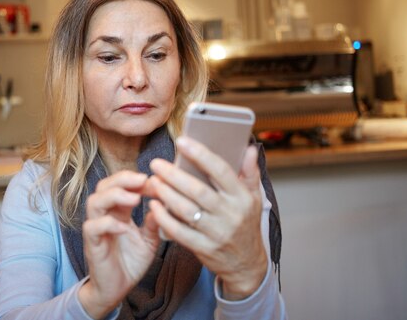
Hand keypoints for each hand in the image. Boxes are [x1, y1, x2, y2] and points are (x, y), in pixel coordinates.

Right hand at [78, 170, 160, 318]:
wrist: (116, 290)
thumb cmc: (130, 262)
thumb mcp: (150, 240)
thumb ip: (155, 222)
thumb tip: (165, 203)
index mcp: (119, 211)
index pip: (122, 185)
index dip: (138, 180)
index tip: (157, 181)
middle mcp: (106, 215)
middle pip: (104, 186)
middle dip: (123, 179)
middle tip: (143, 179)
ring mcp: (97, 229)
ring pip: (94, 201)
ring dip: (114, 195)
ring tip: (135, 198)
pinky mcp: (93, 244)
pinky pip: (93, 227)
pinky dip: (108, 223)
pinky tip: (125, 227)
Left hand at [148, 136, 267, 299]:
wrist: (246, 264)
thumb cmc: (245, 224)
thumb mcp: (254, 197)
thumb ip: (250, 172)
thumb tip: (249, 147)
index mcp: (241, 197)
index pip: (221, 171)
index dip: (201, 155)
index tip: (182, 142)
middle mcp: (230, 214)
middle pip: (198, 190)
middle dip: (174, 175)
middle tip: (156, 163)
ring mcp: (217, 233)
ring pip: (186, 210)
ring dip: (166, 194)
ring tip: (153, 182)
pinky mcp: (203, 248)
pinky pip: (179, 232)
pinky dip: (164, 218)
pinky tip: (153, 206)